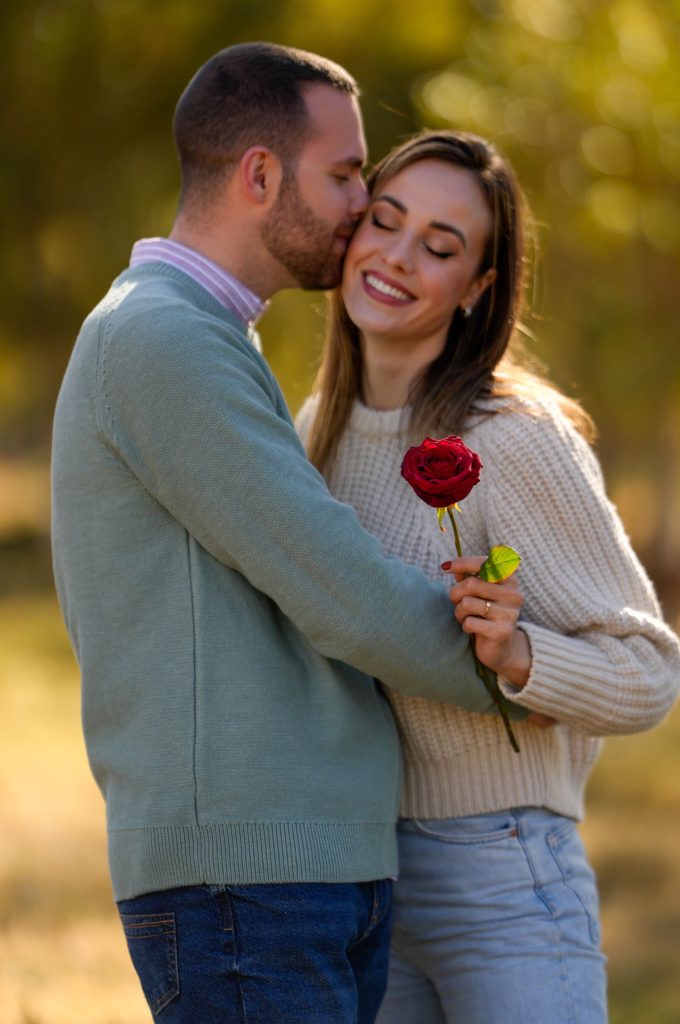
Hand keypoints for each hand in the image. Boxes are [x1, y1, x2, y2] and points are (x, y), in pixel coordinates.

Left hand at [444, 555, 530, 689]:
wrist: (501, 648)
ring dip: (459, 611)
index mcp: (509, 580)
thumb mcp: (477, 593)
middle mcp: (513, 594)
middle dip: (455, 593)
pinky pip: (469, 622)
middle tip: (456, 602)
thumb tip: (450, 566)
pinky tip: (472, 629)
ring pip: (467, 603)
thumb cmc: (485, 614)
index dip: (463, 562)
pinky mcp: (502, 632)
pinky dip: (465, 626)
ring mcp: (509, 614)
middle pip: (471, 584)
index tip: (445, 566)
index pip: (485, 563)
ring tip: (465, 617)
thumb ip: (466, 577)